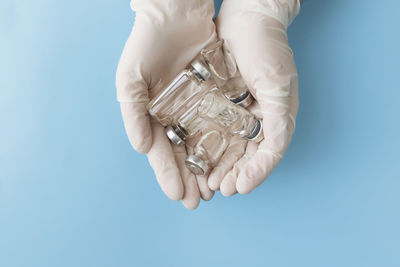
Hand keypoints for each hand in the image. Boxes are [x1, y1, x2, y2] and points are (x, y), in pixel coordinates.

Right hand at [116, 0, 216, 208]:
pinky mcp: (213, 96)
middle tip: (198, 202)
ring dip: (207, 167)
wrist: (174, 13)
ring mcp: (194, 107)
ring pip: (203, 144)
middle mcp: (173, 116)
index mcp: (152, 116)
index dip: (168, 175)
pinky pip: (219, 123)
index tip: (178, 196)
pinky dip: (223, 143)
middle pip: (182, 154)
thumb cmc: (147, 44)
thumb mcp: (130, 79)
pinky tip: (229, 159)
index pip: (161, 152)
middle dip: (189, 179)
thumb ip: (134, 114)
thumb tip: (142, 148)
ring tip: (214, 189)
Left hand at [207, 0, 300, 194]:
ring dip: (215, 164)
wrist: (248, 17)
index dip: (254, 173)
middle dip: (230, 173)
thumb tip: (274, 153)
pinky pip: (208, 127)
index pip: (265, 154)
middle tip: (216, 189)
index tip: (238, 187)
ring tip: (204, 181)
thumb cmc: (268, 50)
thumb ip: (280, 123)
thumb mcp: (279, 88)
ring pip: (225, 144)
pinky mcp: (216, 100)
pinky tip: (194, 155)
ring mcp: (235, 110)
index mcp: (274, 118)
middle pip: (243, 154)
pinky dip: (203, 144)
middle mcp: (255, 118)